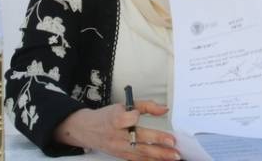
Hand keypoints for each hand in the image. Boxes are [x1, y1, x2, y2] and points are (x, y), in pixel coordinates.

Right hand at [53, 100, 178, 159]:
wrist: (88, 131)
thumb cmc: (107, 116)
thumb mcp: (123, 105)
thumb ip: (145, 106)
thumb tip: (164, 109)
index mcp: (115, 119)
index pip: (126, 118)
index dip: (134, 116)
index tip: (138, 114)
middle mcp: (118, 135)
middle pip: (138, 138)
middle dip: (157, 141)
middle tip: (172, 143)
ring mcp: (120, 148)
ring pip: (141, 152)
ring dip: (159, 155)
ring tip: (174, 156)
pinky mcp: (122, 156)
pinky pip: (138, 160)